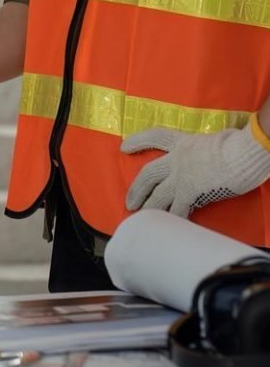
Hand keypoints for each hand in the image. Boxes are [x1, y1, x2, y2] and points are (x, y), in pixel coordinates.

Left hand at [121, 116, 269, 217]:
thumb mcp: (215, 139)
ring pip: (157, 196)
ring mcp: (181, 177)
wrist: (242, 153)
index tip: (123, 146)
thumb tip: (211, 149)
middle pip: (148, 174)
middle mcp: (177, 159)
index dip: (138, 141)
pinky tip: (170, 228)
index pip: (155, 137)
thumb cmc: (235, 144)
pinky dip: (173, 219)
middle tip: (129, 202)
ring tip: (142, 219)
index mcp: (182, 142)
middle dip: (137, 189)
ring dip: (148, 208)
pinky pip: (177, 210)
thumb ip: (205, 147)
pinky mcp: (190, 192)